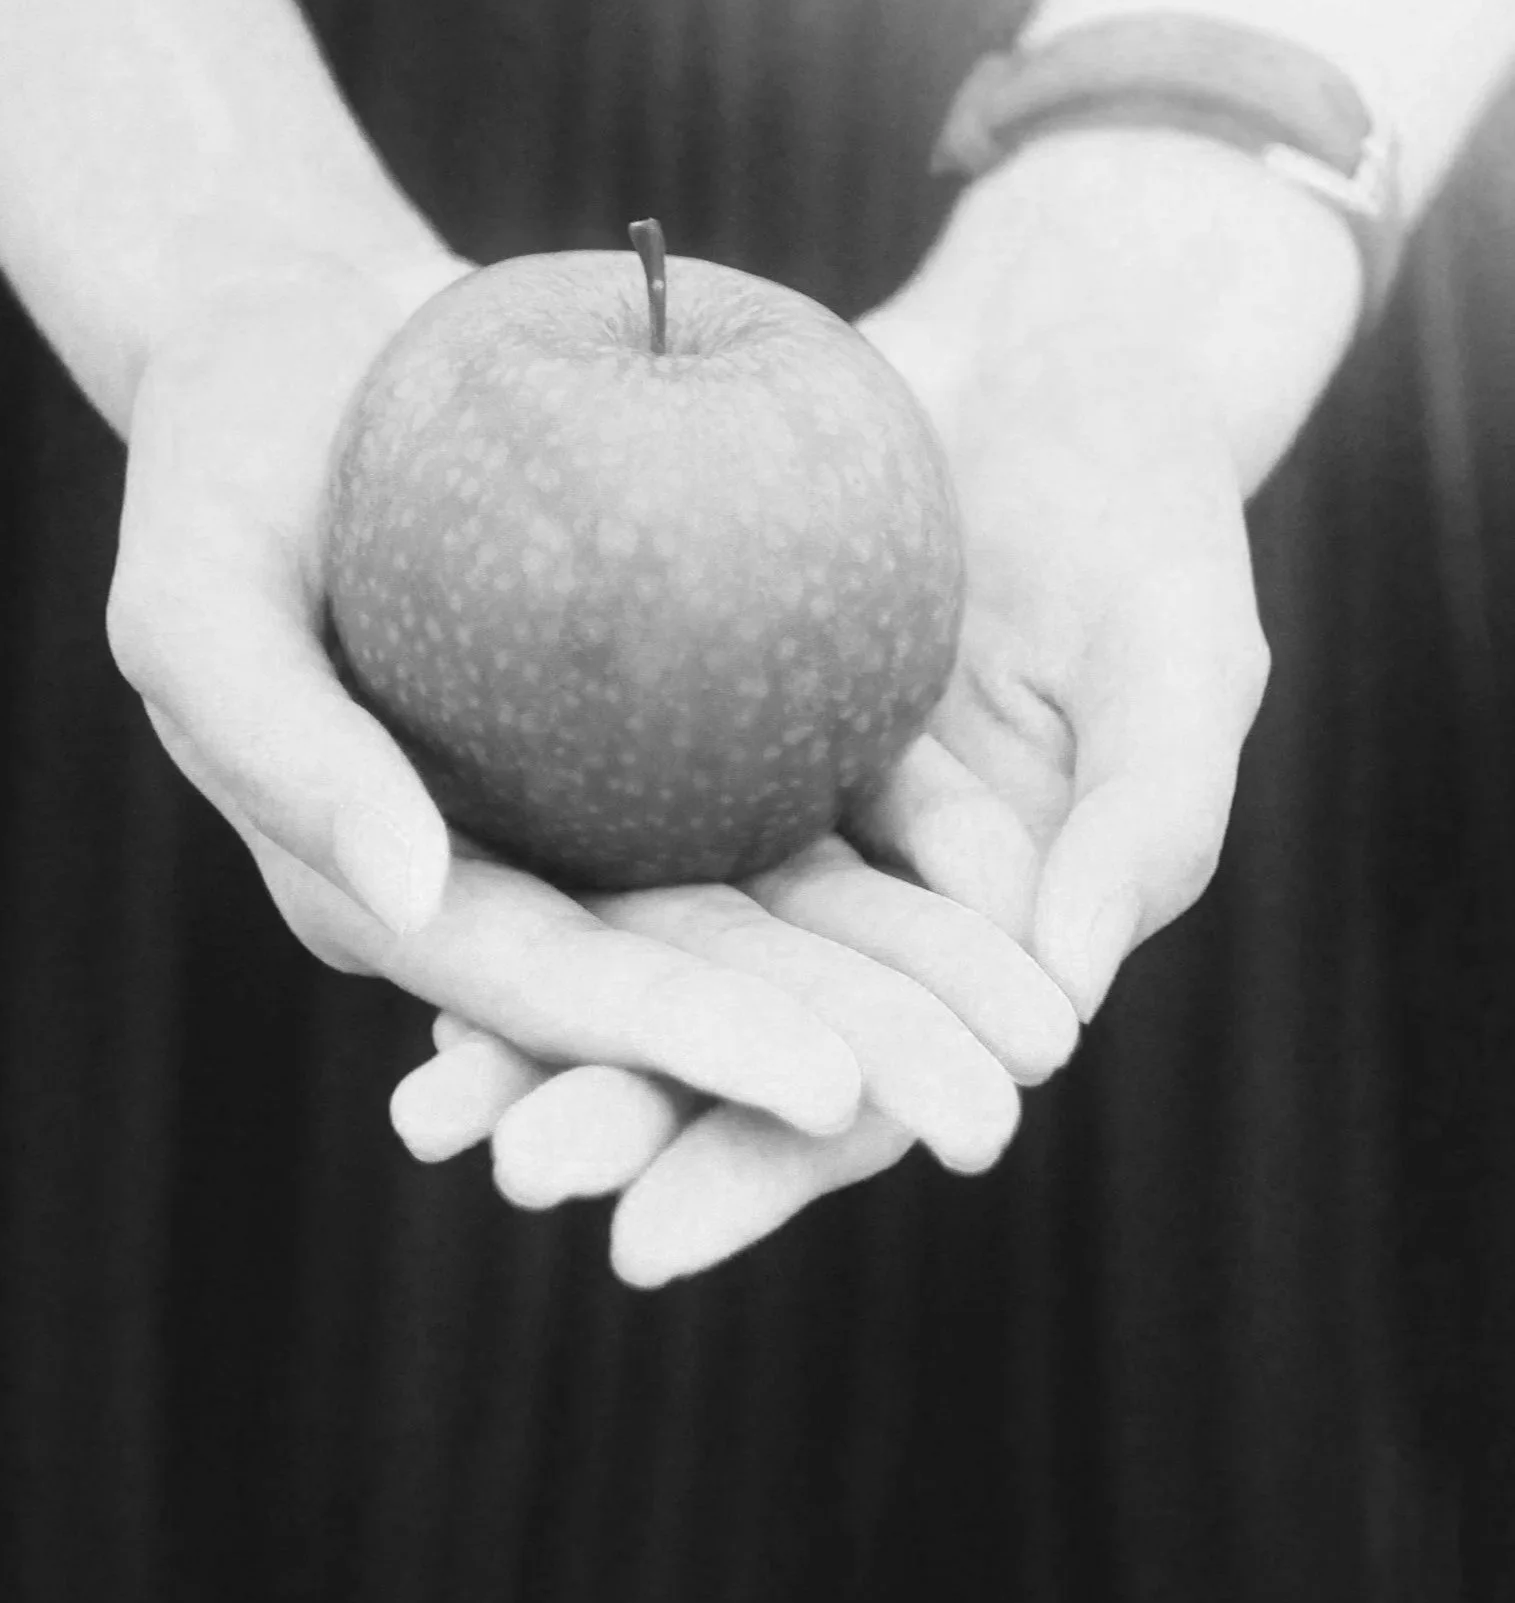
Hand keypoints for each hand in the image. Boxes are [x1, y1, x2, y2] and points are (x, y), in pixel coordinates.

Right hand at [105, 248, 1070, 1142]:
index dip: (686, 1049)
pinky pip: (796, 777)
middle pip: (687, 980)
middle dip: (842, 1059)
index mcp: (398, 893)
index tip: (833, 1089)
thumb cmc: (215, 469)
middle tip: (993, 1120)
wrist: (303, 342)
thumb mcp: (192, 598)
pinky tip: (1016, 869)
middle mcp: (512, 874)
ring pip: (768, 905)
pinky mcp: (670, 712)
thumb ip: (283, 751)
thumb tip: (412, 908)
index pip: (551, 990)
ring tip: (1039, 1037)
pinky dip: (901, 834)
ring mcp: (598, 800)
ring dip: (904, 979)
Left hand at [395, 131, 1358, 1277]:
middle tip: (506, 1171)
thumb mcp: (1189, 662)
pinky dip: (518, 861)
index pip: (861, 1096)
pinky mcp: (700, 709)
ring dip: (538, 1030)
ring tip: (426, 1108)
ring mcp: (770, 806)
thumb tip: (1067, 1009)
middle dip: (615, 1117)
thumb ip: (1148, 829)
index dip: (758, 1172)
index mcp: (976, 946)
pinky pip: (601, 803)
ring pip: (643, 940)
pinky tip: (415, 906)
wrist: (1060, 360)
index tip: (644, 1243)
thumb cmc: (1155, 518)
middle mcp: (854, 900)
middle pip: (724, 1040)